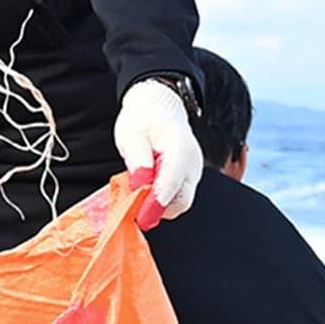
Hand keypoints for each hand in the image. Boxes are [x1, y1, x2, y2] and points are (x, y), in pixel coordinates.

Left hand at [114, 78, 203, 229]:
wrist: (157, 107)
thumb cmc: (144, 119)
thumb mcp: (132, 135)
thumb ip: (137, 160)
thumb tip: (140, 184)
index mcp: (179, 148)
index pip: (171, 183)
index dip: (155, 203)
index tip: (140, 215)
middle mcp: (192, 163)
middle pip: (182, 200)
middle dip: (158, 209)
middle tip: (136, 210)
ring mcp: (193, 171)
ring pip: (180, 201)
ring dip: (159, 204)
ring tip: (139, 195)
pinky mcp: (188, 177)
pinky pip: (178, 195)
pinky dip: (162, 198)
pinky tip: (147, 191)